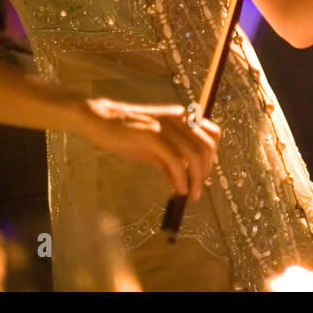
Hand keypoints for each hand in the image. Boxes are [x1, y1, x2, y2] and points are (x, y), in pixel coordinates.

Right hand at [77, 98, 220, 198]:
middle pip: (207, 145)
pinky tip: (179, 190)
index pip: (213, 133)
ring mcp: (166, 126)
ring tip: (191, 194)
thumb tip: (181, 184)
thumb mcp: (152, 147)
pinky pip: (175, 160)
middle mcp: (179, 118)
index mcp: (182, 117)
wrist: (99, 119)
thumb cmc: (125, 133)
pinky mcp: (153, 135)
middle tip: (197, 189)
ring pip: (195, 153)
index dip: (212, 156)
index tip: (203, 174)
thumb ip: (169, 162)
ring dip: (196, 178)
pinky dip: (181, 178)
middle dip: (206, 170)